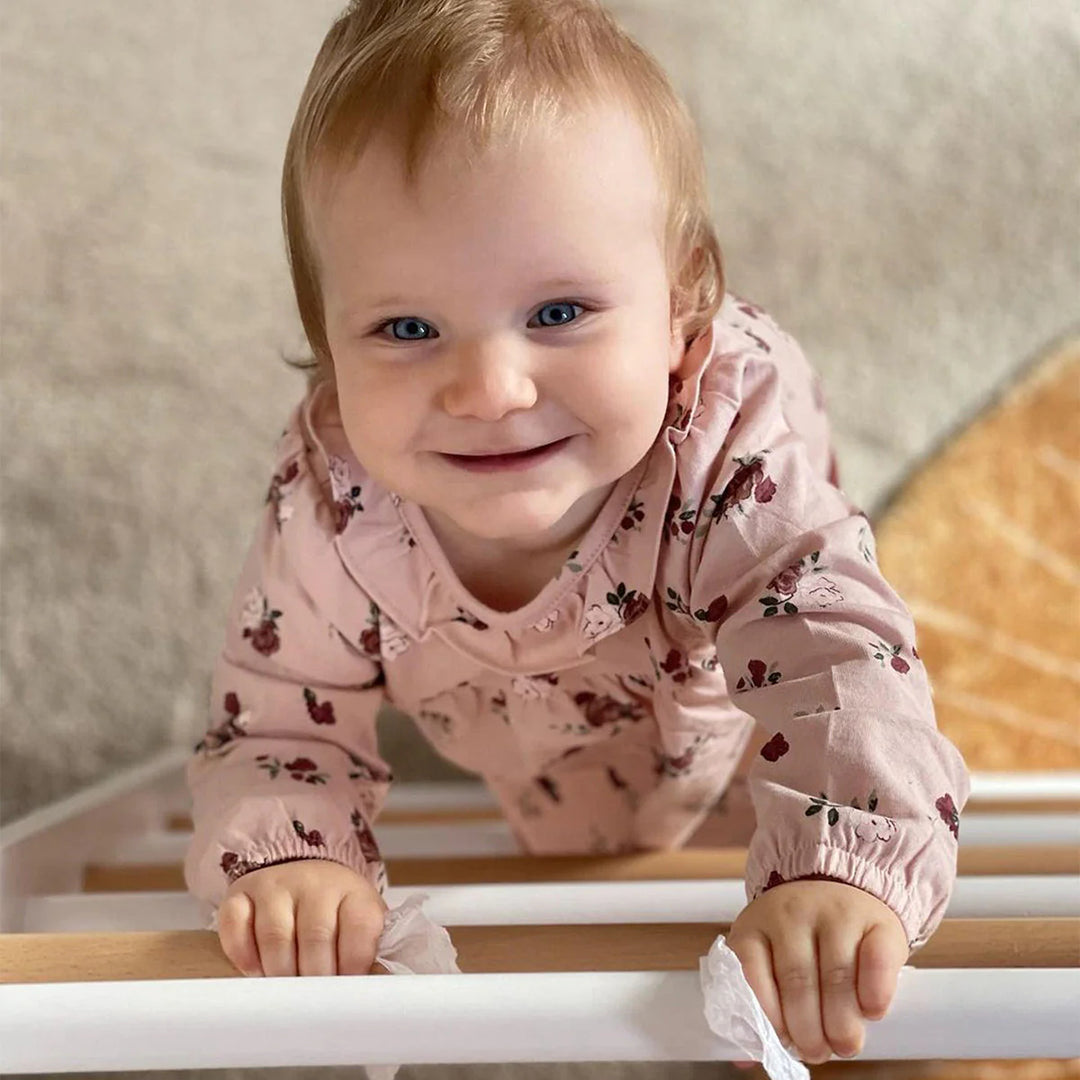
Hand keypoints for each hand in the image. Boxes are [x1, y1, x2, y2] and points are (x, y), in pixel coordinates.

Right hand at [217, 858, 386, 975]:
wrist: (301, 871)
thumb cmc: (334, 910)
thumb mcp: (360, 922)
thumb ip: (367, 952)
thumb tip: (372, 985)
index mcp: (352, 892)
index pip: (360, 928)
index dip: (354, 966)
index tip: (346, 991)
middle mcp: (314, 883)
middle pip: (316, 937)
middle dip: (315, 977)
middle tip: (313, 1001)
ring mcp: (276, 887)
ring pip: (275, 936)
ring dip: (280, 972)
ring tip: (285, 991)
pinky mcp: (241, 893)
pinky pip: (235, 926)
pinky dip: (244, 956)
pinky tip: (256, 970)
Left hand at [725, 878, 908, 1066]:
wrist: (842, 886)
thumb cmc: (801, 938)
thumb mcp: (768, 956)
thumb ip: (758, 1002)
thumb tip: (744, 1060)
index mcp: (756, 924)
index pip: (750, 971)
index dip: (766, 1015)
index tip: (781, 1041)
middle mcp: (792, 913)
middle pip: (797, 980)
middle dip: (808, 1030)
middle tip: (818, 1052)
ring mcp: (836, 913)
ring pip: (837, 976)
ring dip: (842, 1023)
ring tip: (844, 1044)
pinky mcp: (876, 921)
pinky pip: (876, 962)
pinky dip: (874, 996)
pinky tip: (870, 1012)